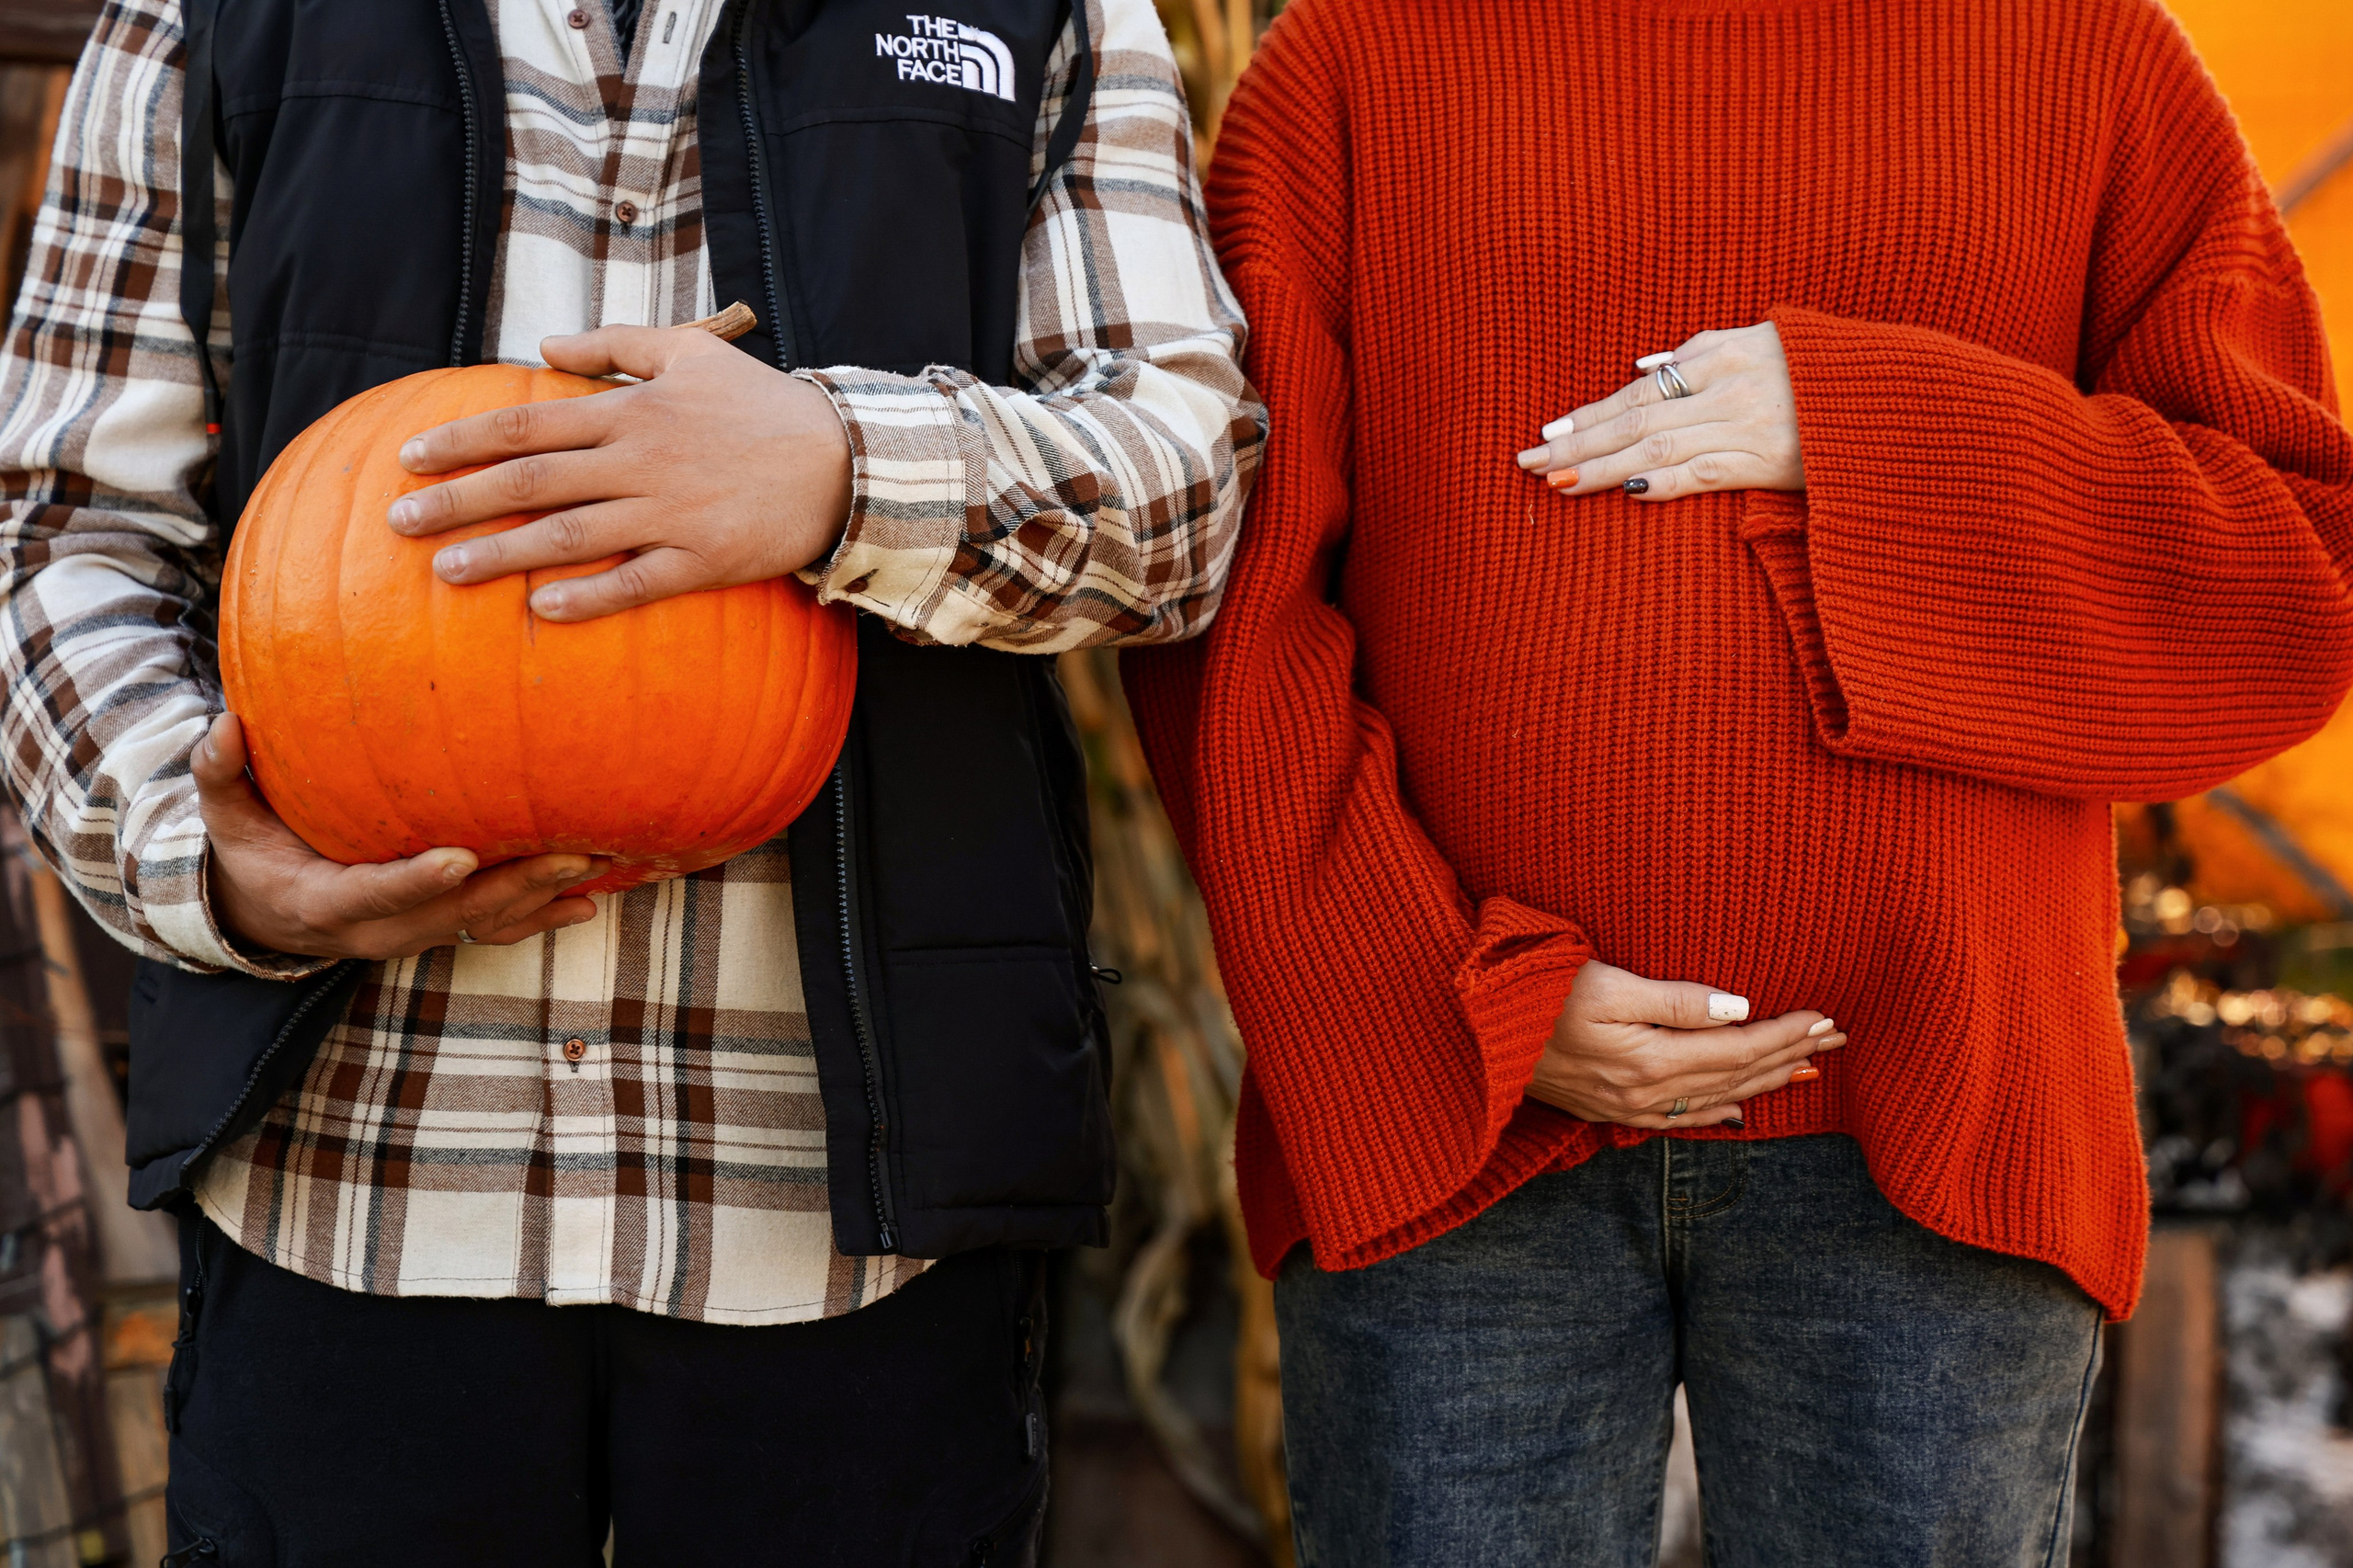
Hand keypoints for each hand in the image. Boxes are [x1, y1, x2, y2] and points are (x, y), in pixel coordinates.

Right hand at [195, 713, 607, 959]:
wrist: (265, 915)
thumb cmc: (250, 853)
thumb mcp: (224, 818)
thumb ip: (220, 774)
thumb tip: (223, 726)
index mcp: (325, 902)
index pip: (373, 894)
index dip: (416, 881)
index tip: (460, 858)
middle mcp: (378, 931)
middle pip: (452, 914)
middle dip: (514, 885)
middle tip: (570, 851)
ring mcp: (413, 936)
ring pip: (483, 925)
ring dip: (540, 899)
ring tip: (593, 867)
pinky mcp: (438, 932)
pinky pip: (495, 931)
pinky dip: (542, 918)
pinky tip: (589, 901)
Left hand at [386, 323, 852, 621]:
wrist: (844, 460)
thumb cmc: (762, 404)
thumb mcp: (691, 350)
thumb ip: (615, 342)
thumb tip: (545, 344)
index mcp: (630, 410)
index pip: (527, 422)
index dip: (463, 440)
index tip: (409, 458)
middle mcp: (640, 461)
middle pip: (531, 480)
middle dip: (458, 500)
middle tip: (398, 523)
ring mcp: (670, 514)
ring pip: (569, 535)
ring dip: (502, 554)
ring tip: (445, 571)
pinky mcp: (703, 560)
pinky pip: (636, 583)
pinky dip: (588, 597)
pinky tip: (541, 611)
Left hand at [1515, 322, 1805, 500]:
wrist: (1907, 399)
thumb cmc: (1829, 375)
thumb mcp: (1766, 342)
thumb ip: (1703, 353)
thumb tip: (1642, 366)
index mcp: (1726, 351)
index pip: (1640, 389)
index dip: (1590, 412)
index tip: (1549, 432)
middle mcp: (1730, 383)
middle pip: (1636, 415)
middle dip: (1578, 440)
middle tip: (1527, 460)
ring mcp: (1748, 422)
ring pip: (1657, 444)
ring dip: (1600, 464)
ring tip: (1555, 481)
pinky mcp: (1771, 459)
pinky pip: (1704, 471)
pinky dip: (1661, 480)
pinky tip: (1623, 490)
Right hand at [1526, 960, 1846, 1129]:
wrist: (1476, 1037)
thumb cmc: (1536, 996)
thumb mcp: (1604, 983)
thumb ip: (1674, 998)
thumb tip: (1738, 1008)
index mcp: (1650, 1060)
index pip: (1738, 1048)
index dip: (1786, 1034)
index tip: (1826, 1018)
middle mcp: (1646, 1094)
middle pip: (1736, 1076)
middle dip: (1790, 1057)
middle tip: (1837, 1040)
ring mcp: (1628, 1108)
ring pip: (1716, 1098)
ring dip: (1765, 1084)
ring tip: (1808, 1071)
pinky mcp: (1610, 1110)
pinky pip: (1680, 1118)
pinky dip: (1718, 1112)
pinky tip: (1739, 1111)